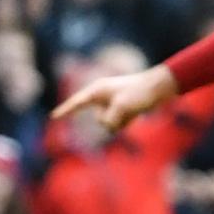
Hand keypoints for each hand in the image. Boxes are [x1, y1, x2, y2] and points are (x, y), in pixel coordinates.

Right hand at [52, 65, 179, 132]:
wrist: (159, 87)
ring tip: (134, 110)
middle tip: (127, 108)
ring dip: (122, 122)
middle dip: (113, 121)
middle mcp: (103, 96)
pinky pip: (119, 124)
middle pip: (99, 120)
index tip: (53, 117)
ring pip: (110, 124)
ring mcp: (113, 103)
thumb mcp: (122, 107)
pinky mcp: (122, 109)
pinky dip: (127, 122)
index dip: (65, 111)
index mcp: (98, 90)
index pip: (77, 103)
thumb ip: (110, 120)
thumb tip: (109, 127)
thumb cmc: (140, 92)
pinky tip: (137, 112)